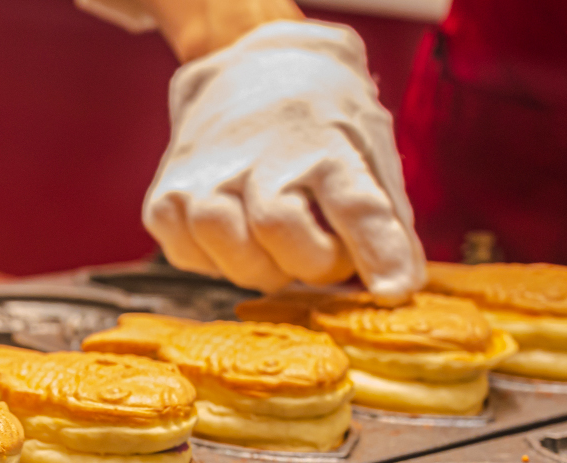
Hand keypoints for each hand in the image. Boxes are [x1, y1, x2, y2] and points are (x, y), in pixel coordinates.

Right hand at [142, 21, 425, 299]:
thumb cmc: (320, 122)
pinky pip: (187, 255)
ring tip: (274, 247)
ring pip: (228, 246)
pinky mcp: (165, 197)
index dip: (378, 252)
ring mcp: (207, 174)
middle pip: (281, 229)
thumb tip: (401, 289)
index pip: (357, 203)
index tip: (393, 291)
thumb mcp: (371, 150)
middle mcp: (262, 154)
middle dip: (311, 262)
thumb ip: (388, 222)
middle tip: (322, 252)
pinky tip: (235, 236)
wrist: (250, 68)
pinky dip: (215, 261)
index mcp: (327, 142)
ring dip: (259, 266)